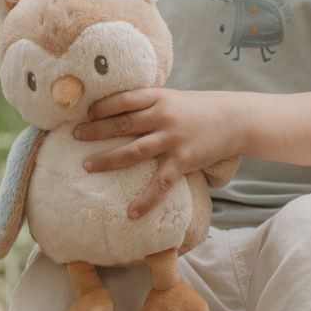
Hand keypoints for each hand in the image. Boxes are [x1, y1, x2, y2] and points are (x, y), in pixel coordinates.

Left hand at [73, 87, 244, 219]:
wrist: (236, 118)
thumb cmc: (201, 109)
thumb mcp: (175, 99)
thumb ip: (150, 104)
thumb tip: (118, 112)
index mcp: (160, 97)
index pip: (125, 99)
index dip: (102, 106)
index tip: (84, 113)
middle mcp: (164, 116)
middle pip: (123, 123)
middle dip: (96, 130)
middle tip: (74, 136)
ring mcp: (173, 138)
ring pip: (134, 151)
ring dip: (107, 159)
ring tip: (86, 166)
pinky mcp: (184, 160)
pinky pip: (160, 183)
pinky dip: (145, 199)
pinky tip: (131, 213)